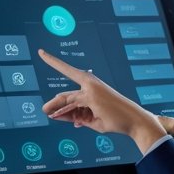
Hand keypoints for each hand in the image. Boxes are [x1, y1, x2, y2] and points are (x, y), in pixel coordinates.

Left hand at [37, 49, 166, 152]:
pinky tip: (56, 115)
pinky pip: (72, 106)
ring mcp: (90, 89)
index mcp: (90, 84)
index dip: (54, 62)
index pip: (69, 71)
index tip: (41, 52)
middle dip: (54, 104)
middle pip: (66, 95)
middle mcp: (90, 83)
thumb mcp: (91, 119)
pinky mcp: (91, 96)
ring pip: (67, 100)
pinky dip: (64, 113)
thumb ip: (75, 116)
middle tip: (44, 110)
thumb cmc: (114, 119)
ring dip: (56, 109)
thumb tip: (55, 115)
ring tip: (47, 113)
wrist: (133, 121)